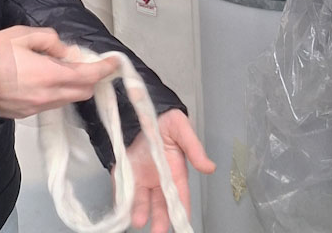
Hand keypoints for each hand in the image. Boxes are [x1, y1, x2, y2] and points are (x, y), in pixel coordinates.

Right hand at [0, 26, 117, 118]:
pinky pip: (52, 104)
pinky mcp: (27, 114)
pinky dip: (57, 92)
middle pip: (83, 91)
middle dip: (90, 78)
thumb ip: (51, 40)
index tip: (113, 63)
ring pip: (68, 99)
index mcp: (50, 75)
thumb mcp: (24, 34)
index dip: (104, 69)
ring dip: (72, 85)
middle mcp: (48, 96)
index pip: (89, 75)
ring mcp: (37, 108)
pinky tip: (43, 79)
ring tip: (59, 67)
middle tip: (86, 62)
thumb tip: (65, 51)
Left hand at [116, 109, 214, 232]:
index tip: (182, 224)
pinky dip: (122, 200)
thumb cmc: (165, 122)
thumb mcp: (182, 129)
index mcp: (175, 173)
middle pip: (161, 204)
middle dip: (160, 219)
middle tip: (158, 231)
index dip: (182, 211)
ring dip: (140, 212)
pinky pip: (123, 190)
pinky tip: (122, 210)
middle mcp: (159, 180)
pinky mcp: (125, 174)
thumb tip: (209, 167)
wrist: (141, 111)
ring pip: (141, 201)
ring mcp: (141, 179)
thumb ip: (194, 148)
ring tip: (138, 221)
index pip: (181, 196)